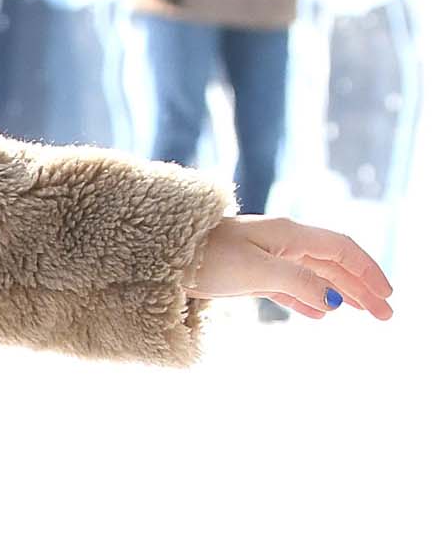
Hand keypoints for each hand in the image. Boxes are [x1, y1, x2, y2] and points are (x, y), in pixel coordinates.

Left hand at [197, 217, 392, 321]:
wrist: (164, 254)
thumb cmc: (206, 257)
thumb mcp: (255, 271)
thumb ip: (296, 283)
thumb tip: (332, 301)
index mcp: (291, 236)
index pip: (343, 251)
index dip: (368, 272)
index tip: (387, 296)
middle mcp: (285, 243)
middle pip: (334, 265)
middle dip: (363, 288)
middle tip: (386, 315)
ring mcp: (268, 258)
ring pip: (315, 275)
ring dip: (342, 294)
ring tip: (364, 313)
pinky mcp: (250, 273)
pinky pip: (290, 286)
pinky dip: (309, 299)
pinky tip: (320, 313)